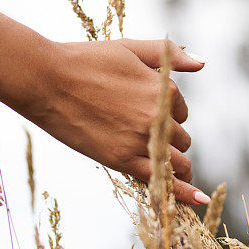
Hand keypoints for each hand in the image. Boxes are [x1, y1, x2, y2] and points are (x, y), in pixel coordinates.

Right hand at [23, 38, 209, 204]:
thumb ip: (168, 54)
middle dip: (170, 141)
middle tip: (143, 139)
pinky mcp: (123, 160)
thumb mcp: (130, 48)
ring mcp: (141, 140)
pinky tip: (197, 200)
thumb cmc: (85, 60)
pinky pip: (162, 181)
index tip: (144, 113)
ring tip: (168, 171)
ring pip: (177, 162)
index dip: (168, 114)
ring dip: (175, 166)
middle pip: (181, 139)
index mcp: (163, 89)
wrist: (46, 79)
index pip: (181, 111)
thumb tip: (203, 63)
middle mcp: (158, 116)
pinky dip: (182, 192)